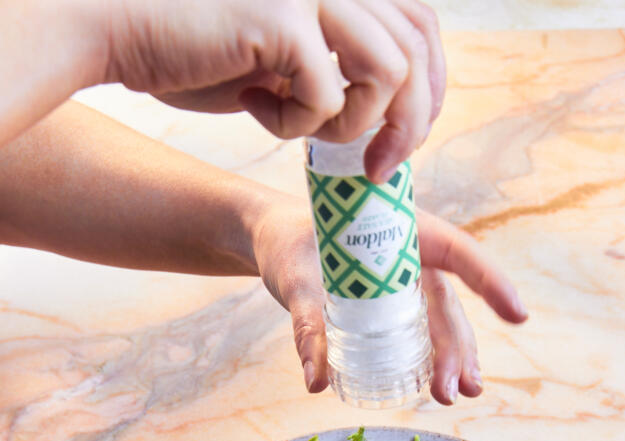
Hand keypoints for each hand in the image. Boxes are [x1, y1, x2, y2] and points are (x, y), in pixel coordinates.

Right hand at [103, 0, 445, 180]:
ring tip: (303, 128)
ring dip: (352, 122)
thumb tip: (399, 108)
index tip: (403, 139)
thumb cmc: (203, 49)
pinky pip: (328, 95)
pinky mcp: (283, 17)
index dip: (429, 87)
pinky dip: (298, 124)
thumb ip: (341, 62)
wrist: (124, 28)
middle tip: (376, 168)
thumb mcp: (287, 53)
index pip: (422, 25)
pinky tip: (257, 107)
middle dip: (409, 123)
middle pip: (416, 51)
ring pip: (388, 71)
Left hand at [252, 198, 527, 402]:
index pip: (458, 253)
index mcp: (402, 231)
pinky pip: (419, 336)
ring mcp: (405, 286)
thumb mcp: (294, 279)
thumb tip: (316, 381)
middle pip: (446, 305)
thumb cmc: (289, 244)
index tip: (517, 314)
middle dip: (457, 349)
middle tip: (454, 389)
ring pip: (439, 325)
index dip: (489, 282)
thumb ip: (308, 325)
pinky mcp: (392, 310)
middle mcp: (412, 259)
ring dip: (452, 361)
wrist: (276, 241)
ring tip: (459, 394)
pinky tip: (440, 388)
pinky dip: (430, 362)